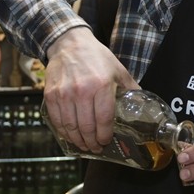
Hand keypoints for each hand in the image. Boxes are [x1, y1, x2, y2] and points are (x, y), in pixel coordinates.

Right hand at [43, 27, 137, 152]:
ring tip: (84, 146)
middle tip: (95, 149)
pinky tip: (70, 136)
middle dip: (92, 142)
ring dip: (78, 141)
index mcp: (102, 86)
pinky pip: (57, 120)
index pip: (104, 119)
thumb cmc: (97, 57)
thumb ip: (130, 88)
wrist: (70, 44)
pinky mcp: (51, 95)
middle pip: (87, 127)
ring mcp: (65, 94)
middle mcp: (82, 91)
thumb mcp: (118, 70)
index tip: (106, 141)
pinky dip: (63, 132)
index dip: (105, 135)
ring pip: (71, 127)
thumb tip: (142, 104)